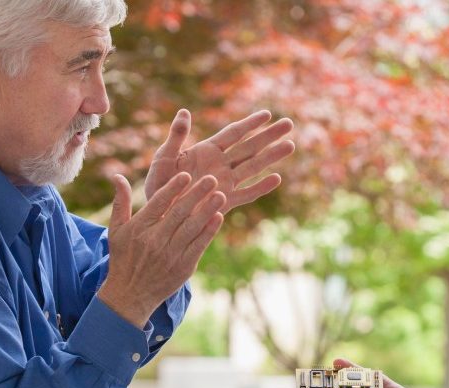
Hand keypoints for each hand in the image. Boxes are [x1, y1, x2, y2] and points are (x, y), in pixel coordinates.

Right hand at [98, 173, 225, 326]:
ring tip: (220, 195)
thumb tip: (118, 176)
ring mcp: (171, 254)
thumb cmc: (123, 258)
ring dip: (207, 210)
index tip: (186, 175)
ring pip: (191, 228)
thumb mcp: (116, 230)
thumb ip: (121, 202)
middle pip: (179, 213)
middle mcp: (155, 240)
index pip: (159, 203)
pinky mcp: (183, 267)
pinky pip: (199, 245)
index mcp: (140, 228)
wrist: (130, 295)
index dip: (173, 188)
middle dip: (196, 194)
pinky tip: (218, 218)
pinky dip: (209, 232)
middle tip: (212, 179)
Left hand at [145, 109, 294, 213]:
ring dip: (271, 156)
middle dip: (269, 136)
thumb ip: (176, 137)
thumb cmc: (158, 184)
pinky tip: (277, 179)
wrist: (158, 213)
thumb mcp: (164, 157)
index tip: (268, 114)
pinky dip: (261, 188)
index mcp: (207, 151)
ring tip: (290, 145)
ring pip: (253, 167)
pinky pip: (246, 195)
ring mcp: (225, 183)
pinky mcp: (225, 202)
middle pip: (249, 147)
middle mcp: (220, 165)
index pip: (233, 134)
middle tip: (289, 124)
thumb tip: (184, 112)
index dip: (250, 124)